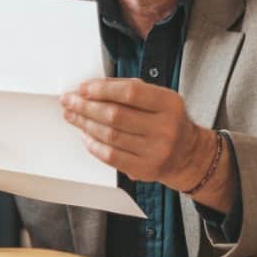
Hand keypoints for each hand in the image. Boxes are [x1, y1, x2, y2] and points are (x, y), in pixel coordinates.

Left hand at [60, 78, 216, 191]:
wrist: (187, 154)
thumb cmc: (167, 121)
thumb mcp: (158, 98)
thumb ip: (129, 89)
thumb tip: (91, 87)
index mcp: (169, 103)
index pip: (130, 92)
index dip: (102, 89)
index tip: (82, 88)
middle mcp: (165, 127)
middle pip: (115, 115)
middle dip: (86, 106)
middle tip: (69, 101)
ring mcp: (155, 151)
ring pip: (110, 136)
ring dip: (85, 124)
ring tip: (72, 116)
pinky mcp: (145, 169)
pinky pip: (111, 156)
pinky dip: (94, 145)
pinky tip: (85, 136)